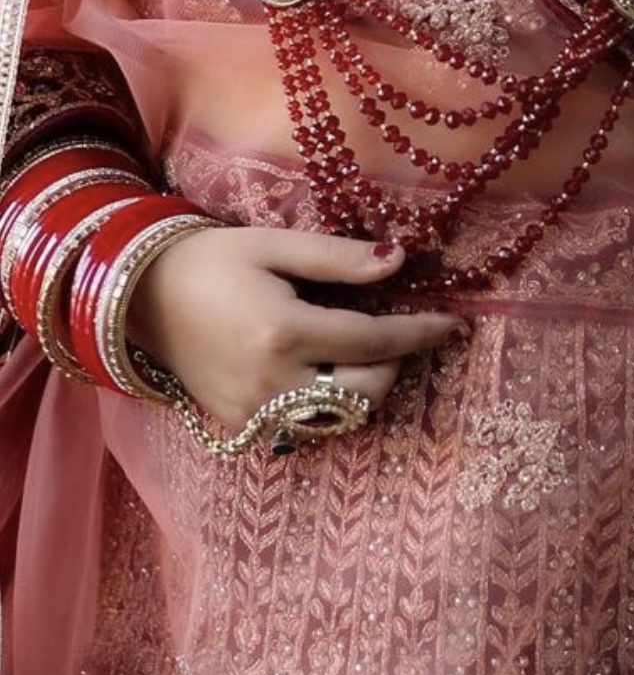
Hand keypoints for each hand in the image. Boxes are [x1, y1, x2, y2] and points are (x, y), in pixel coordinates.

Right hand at [126, 222, 463, 428]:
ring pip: (337, 420)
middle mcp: (272, 384)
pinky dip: (326, 406)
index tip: (454, 324)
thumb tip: (399, 260)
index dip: (419, 333)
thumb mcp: (273, 245)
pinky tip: (323, 372)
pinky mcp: (239, 427)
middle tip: (397, 333)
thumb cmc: (209, 260)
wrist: (138, 297)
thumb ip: (338, 258)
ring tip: (362, 351)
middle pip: (364, 394)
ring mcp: (254, 414)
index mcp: (284, 333)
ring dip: (362, 389)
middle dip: (393, 365)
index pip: (374, 341)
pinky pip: (303, 428)